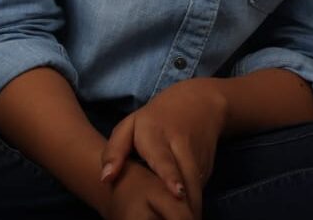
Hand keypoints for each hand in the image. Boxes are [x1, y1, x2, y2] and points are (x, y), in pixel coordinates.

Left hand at [101, 78, 226, 218]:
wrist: (200, 103)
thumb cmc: (156, 119)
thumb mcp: (130, 126)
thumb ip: (114, 151)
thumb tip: (105, 179)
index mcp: (157, 134)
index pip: (163, 157)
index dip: (170, 175)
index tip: (177, 192)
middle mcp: (180, 145)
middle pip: (186, 174)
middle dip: (186, 199)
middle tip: (183, 219)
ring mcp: (197, 156)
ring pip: (196, 184)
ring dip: (193, 205)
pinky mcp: (207, 166)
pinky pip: (197, 188)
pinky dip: (193, 204)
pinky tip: (187, 217)